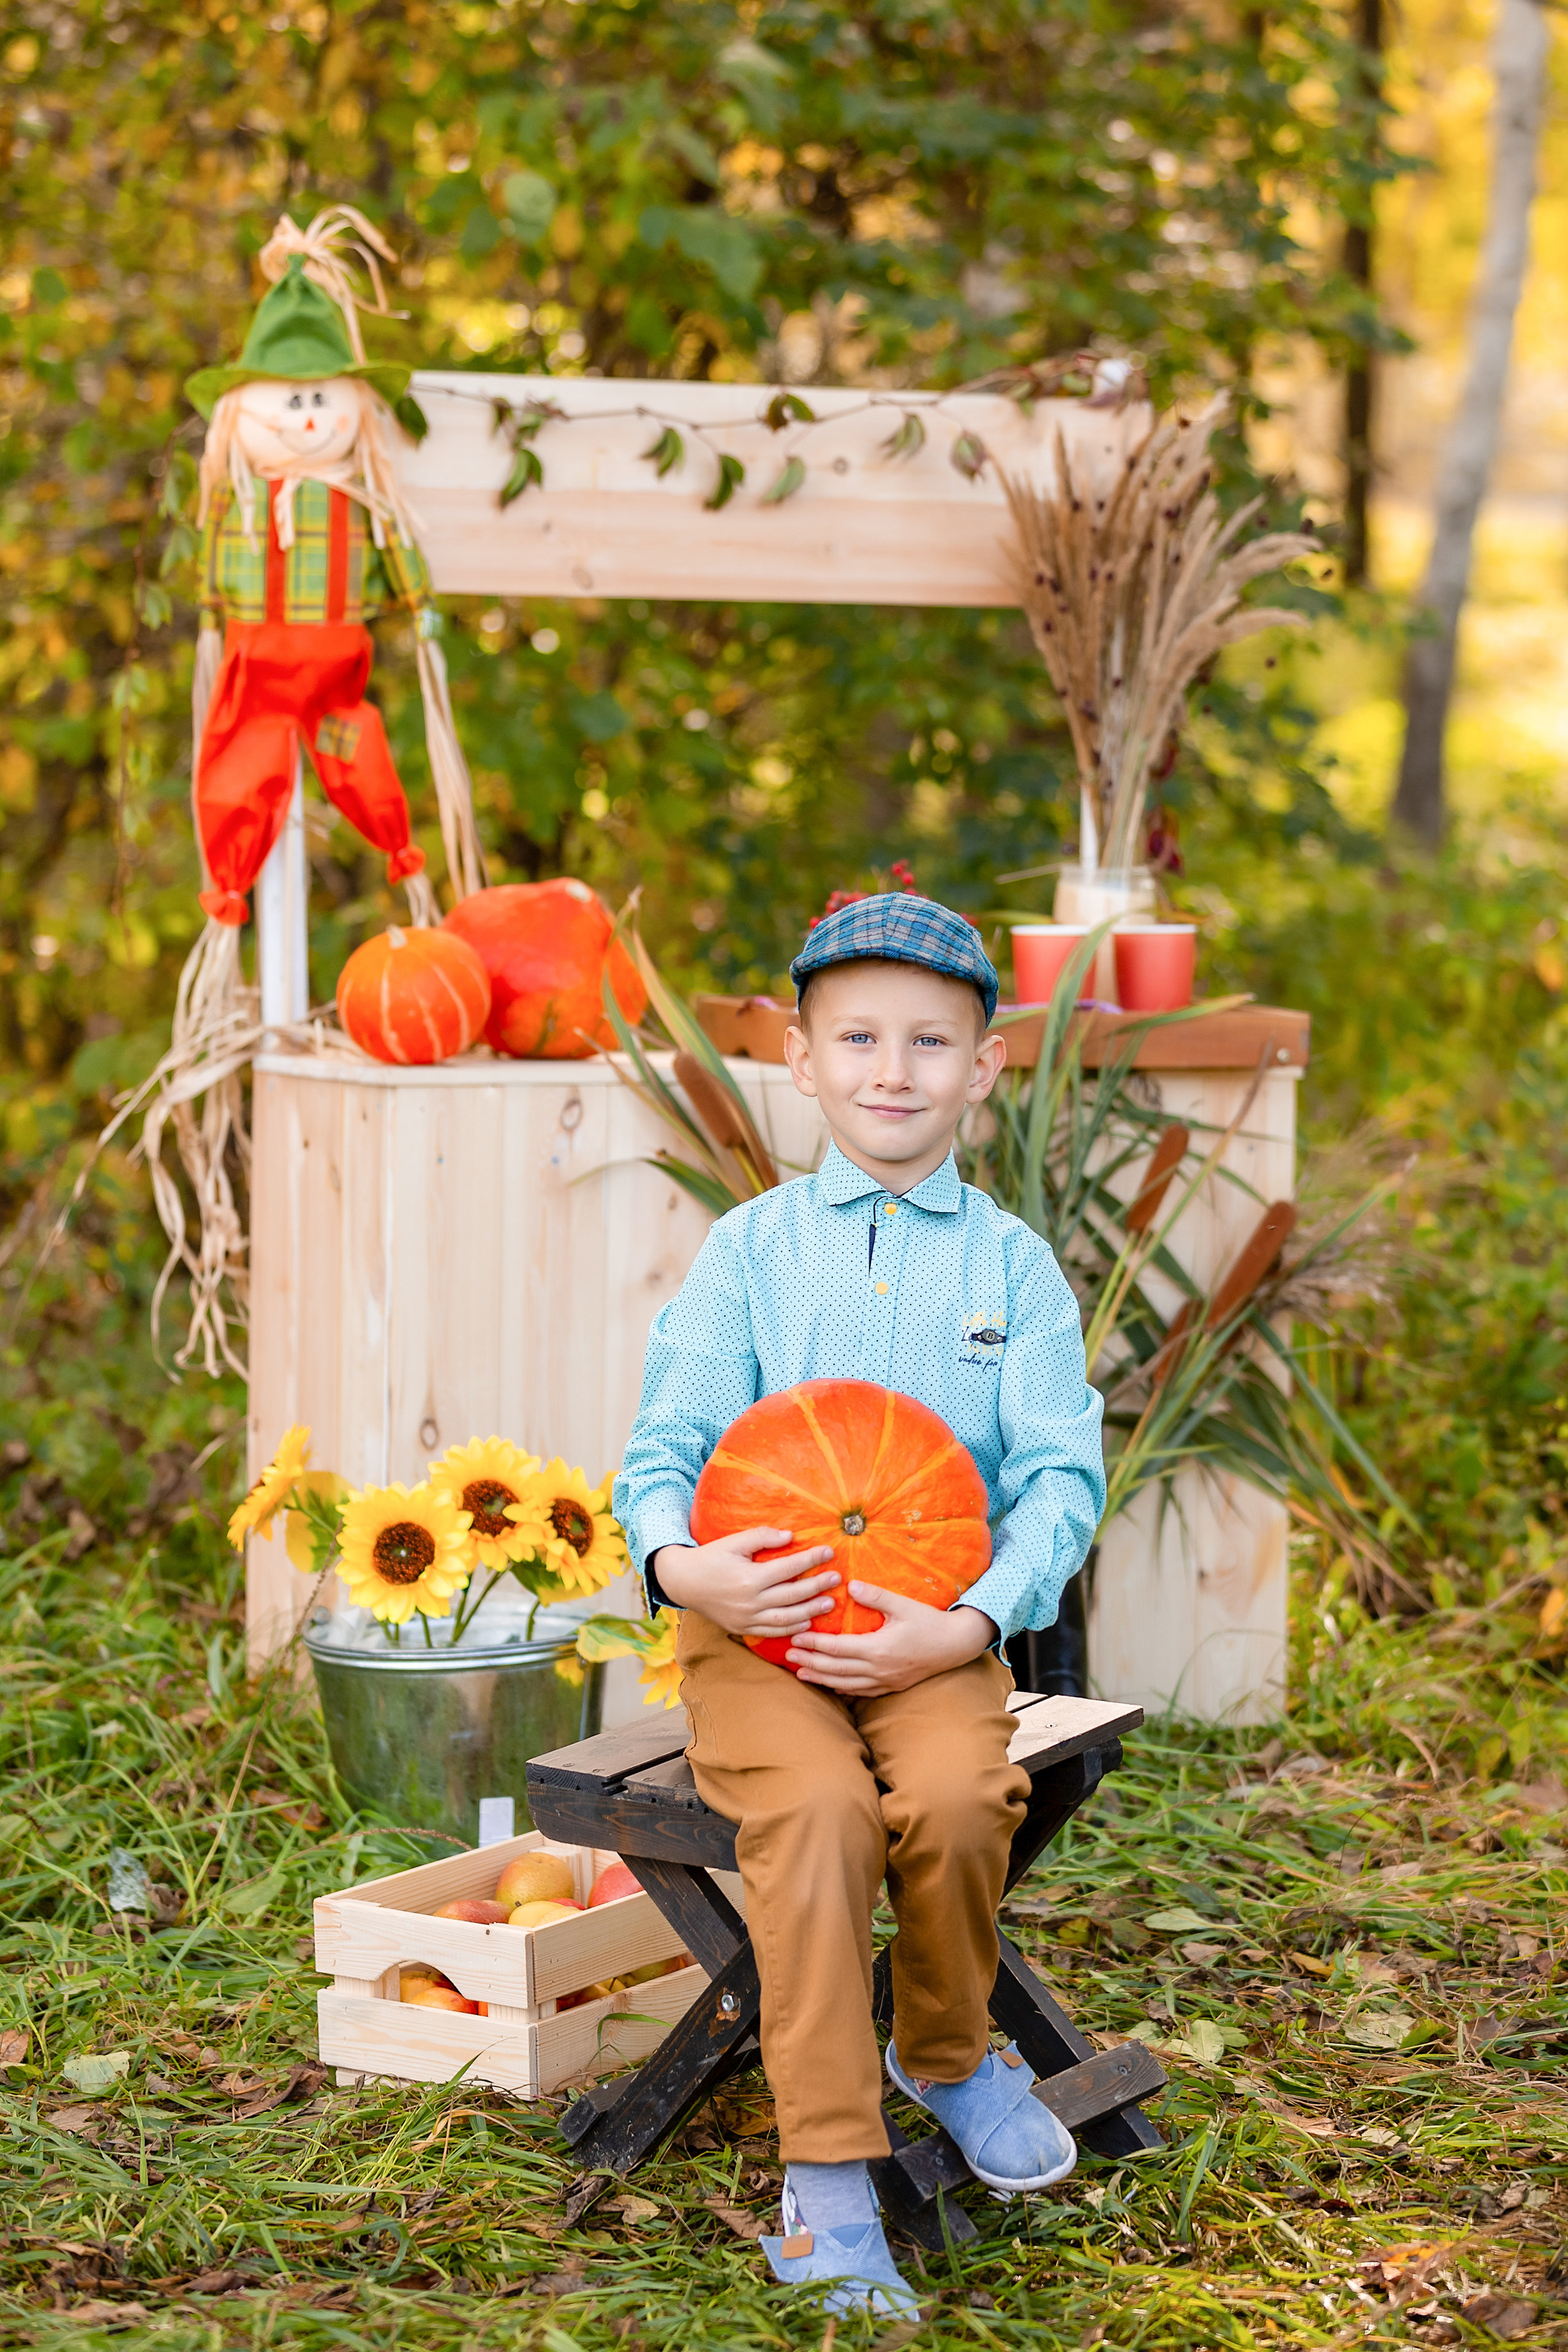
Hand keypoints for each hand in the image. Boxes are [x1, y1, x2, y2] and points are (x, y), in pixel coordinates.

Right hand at [653, 1527, 840, 1641]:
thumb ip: (762, 1537)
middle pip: (792, 1595)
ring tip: (829, 1604)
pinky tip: (807, 1623)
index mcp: (749, 1578)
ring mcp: (746, 1618)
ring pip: (786, 1619)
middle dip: (817, 1586)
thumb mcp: (733, 1542)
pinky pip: (771, 1632)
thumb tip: (790, 1536)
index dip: (811, 1560)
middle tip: (837, 1578)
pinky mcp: (742, 1628)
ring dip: (810, 1612)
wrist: (684, 1582)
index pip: (788, 1568)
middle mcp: (750, 1601)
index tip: (829, 1551)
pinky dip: (791, 1630)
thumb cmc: (711, 1557)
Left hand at [786, 1583, 996, 1696]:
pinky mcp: (891, 1686)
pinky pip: (861, 1692)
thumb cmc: (929, 1622)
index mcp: (878, 1648)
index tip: (795, 1638)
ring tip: (800, 1674)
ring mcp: (884, 1681)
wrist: (955, 1646)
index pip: (837, 1648)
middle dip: (810, 1663)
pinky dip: (842, 1688)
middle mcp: (878, 1669)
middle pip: (835, 1669)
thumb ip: (876, 1596)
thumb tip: (851, 1585)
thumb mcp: (903, 1605)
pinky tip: (831, 1685)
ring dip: (821, 1679)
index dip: (813, 1644)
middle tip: (788, 1657)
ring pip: (845, 1684)